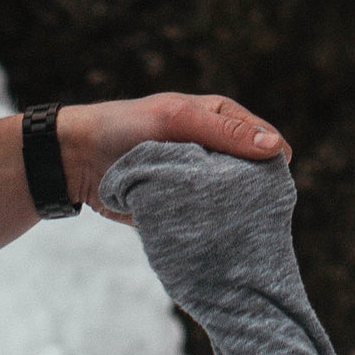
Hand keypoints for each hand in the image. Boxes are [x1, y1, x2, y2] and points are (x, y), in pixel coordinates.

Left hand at [61, 92, 285, 216]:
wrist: (78, 160)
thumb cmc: (126, 126)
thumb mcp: (177, 120)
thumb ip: (224, 132)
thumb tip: (276, 148)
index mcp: (221, 121)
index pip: (267, 143)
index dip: (271, 162)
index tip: (267, 183)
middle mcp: (217, 151)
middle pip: (255, 177)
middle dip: (253, 192)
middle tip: (238, 205)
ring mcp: (201, 181)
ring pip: (234, 203)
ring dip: (231, 212)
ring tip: (222, 221)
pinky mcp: (185, 207)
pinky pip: (209, 221)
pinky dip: (211, 227)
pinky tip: (211, 235)